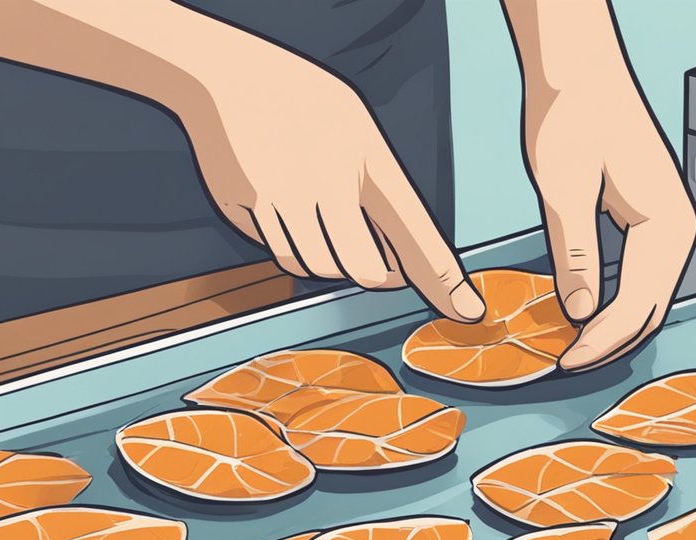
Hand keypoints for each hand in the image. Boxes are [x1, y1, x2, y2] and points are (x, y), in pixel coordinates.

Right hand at [177, 45, 483, 321]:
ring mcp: (280, 196)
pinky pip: (272, 248)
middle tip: (375, 264)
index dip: (442, 277)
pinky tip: (281, 201)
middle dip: (369, 272)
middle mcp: (325, 181)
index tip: (467, 309)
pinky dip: (282, 239)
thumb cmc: (306, 105)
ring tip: (317, 210)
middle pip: (362, 270)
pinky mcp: (242, 207)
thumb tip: (392, 268)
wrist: (228, 74)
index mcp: (367, 158)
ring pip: (312, 267)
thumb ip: (379, 196)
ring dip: (323, 256)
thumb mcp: (358, 134)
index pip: (416, 232)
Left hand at [507, 0, 695, 370]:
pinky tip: (584, 313)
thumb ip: (575, 253)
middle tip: (567, 365)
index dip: (601, 340)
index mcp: (667, 222)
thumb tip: (580, 312)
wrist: (579, 67)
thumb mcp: (565, 186)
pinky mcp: (645, 218)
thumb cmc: (575, 111)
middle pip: (651, 309)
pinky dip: (612, 302)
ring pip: (646, 296)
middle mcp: (676, 227)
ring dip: (612, 327)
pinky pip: (636, 276)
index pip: (638, 304)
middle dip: (610, 343)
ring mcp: (665, 223)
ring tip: (573, 349)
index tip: (567, 362)